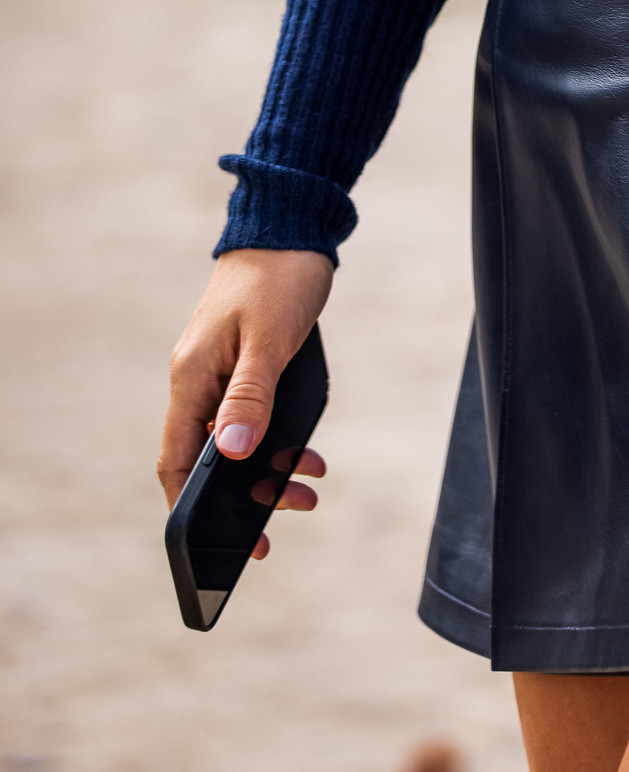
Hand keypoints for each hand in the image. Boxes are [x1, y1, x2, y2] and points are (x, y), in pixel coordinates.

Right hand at [159, 247, 333, 558]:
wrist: (290, 227)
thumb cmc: (279, 277)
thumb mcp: (269, 340)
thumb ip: (249, 396)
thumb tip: (229, 453)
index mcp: (192, 377)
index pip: (175, 460)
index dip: (191, 507)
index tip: (224, 544)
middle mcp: (198, 379)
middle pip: (208, 459)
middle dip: (247, 495)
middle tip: (291, 516)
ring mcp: (220, 372)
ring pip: (235, 441)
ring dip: (269, 470)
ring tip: (310, 487)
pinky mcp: (243, 364)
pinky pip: (252, 417)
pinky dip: (277, 441)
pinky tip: (307, 453)